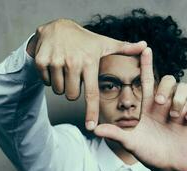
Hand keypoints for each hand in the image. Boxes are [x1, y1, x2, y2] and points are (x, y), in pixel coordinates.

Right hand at [27, 19, 146, 129]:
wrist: (56, 26)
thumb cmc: (84, 39)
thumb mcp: (104, 43)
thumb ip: (125, 48)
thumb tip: (146, 46)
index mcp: (90, 62)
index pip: (91, 93)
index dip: (91, 112)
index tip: (91, 127)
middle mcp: (72, 62)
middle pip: (71, 96)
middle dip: (73, 90)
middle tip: (75, 75)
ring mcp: (55, 61)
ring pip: (59, 90)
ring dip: (62, 84)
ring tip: (66, 68)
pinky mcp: (41, 61)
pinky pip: (47, 82)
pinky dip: (51, 77)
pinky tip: (55, 64)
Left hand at [94, 48, 186, 170]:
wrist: (168, 167)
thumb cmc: (148, 153)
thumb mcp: (130, 143)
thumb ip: (115, 134)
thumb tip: (94, 129)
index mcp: (148, 105)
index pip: (147, 80)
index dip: (146, 64)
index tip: (145, 48)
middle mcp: (164, 103)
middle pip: (168, 79)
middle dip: (165, 88)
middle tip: (161, 104)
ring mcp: (179, 109)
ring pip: (184, 86)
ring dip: (180, 98)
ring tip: (175, 115)